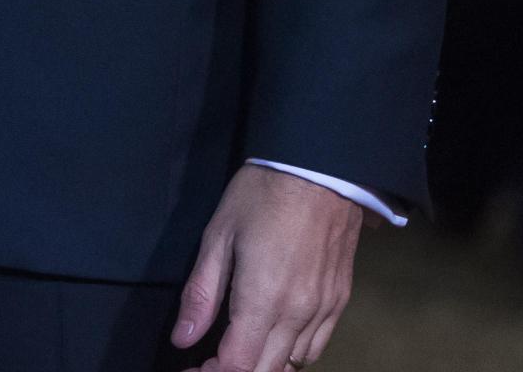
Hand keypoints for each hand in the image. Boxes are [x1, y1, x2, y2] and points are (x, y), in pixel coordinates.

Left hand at [173, 165, 363, 369]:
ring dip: (263, 367)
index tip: (189, 368)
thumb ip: (201, 293)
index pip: (238, 366)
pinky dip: (291, 356)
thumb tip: (182, 338)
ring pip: (294, 364)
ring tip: (235, 353)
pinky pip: (316, 346)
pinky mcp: (340, 301)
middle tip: (205, 362)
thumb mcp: (218, 236)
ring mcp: (325, 311)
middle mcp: (299, 315)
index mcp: (264, 300)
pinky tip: (271, 342)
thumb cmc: (261, 195)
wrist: (322, 170)